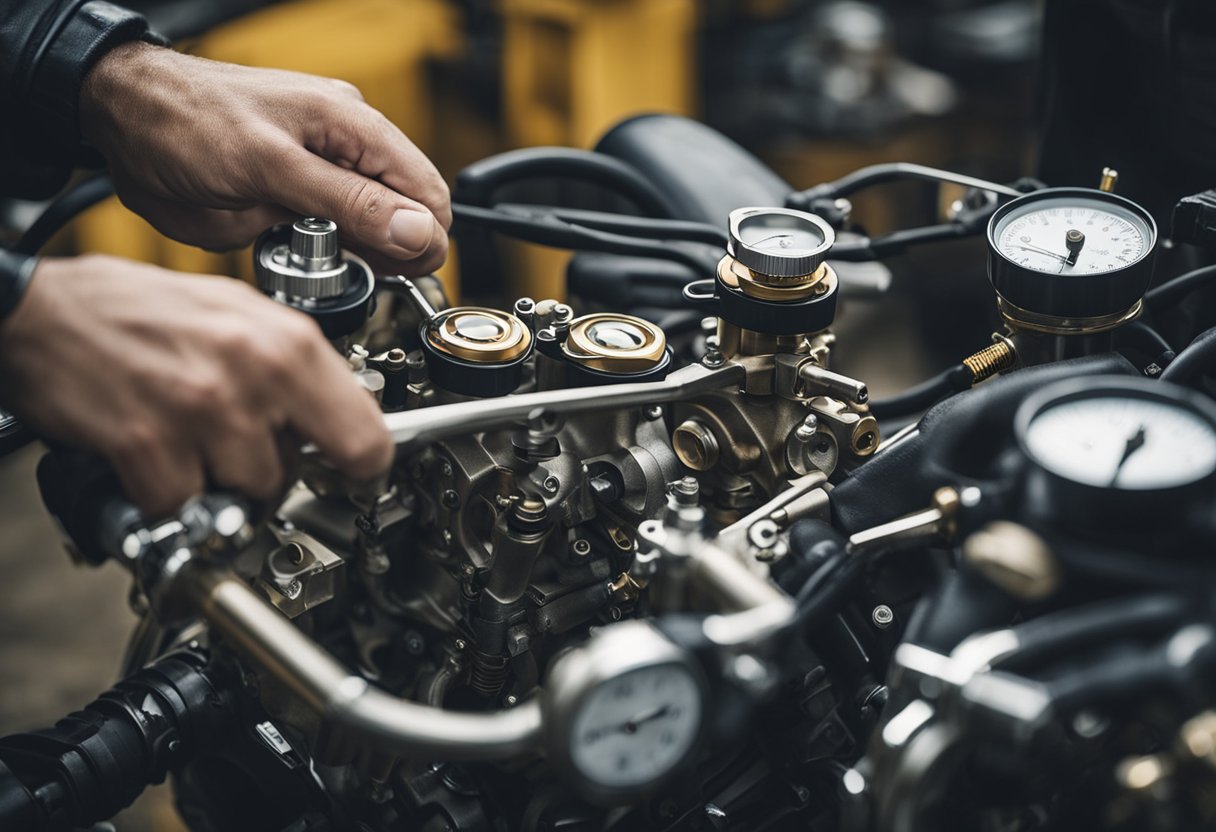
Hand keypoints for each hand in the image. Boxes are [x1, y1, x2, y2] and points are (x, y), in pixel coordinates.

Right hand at [0, 255, 393, 515]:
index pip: (367, 438)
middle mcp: (253, 374)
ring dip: (215, 479)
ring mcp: (202, 412)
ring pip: (242, 493)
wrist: (44, 311)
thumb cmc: (141, 308)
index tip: (347, 473)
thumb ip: (297, 364)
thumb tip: (346, 411)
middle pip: (295, 475)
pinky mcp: (149, 446)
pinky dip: (165, 491)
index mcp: (289, 342)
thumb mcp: (242, 313)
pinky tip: (152, 450)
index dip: (358, 466)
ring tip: (188, 434)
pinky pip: (182, 505)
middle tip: (237, 442)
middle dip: (268, 469)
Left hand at [79, 43, 449, 275]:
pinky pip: (329, 232)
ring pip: (368, 229)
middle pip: (404, 215)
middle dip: (386, 248)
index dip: (424, 240)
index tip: (400, 273)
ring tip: (312, 247)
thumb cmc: (185, 122)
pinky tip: (294, 243)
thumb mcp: (271, 167)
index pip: (426, 193)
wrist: (121, 120)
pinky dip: (319, 248)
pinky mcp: (297, 192)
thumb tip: (418, 231)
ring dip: (350, 251)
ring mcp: (323, 169)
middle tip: (345, 264)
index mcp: (354, 126)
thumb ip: (350, 202)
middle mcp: (347, 146)